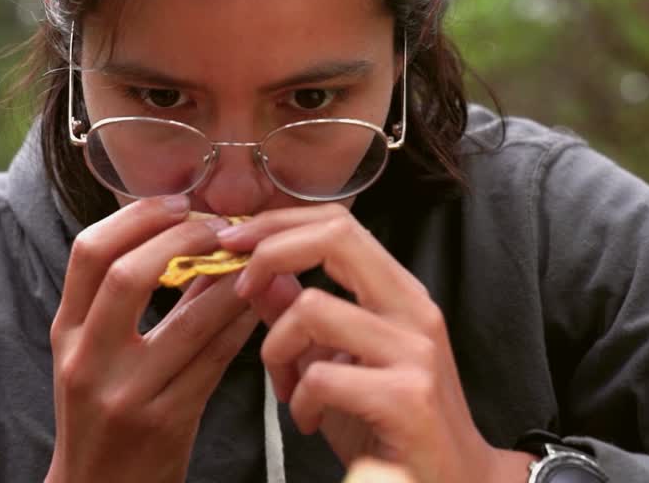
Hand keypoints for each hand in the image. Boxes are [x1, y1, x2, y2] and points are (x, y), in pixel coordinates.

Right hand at [46, 196, 259, 482]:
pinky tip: (258, 303)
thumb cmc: (103, 414)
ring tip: (253, 258)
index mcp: (66, 333)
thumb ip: (127, 300)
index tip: (177, 202)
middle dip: (181, 238)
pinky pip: (216, 359)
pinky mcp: (167, 422)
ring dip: (229, 280)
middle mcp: (87, 360)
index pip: (88, 253)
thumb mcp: (95, 354)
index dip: (136, 216)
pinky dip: (241, 322)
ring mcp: (126, 394)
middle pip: (128, 274)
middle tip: (219, 227)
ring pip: (189, 319)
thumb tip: (186, 235)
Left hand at [220, 204, 534, 482]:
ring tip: (287, 388)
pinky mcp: (407, 398)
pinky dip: (299, 401)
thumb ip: (300, 317)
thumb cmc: (391, 426)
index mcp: (398, 294)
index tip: (233, 243)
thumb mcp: (337, 362)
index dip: (279, 222)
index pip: (338, 223)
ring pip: (312, 308)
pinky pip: (321, 375)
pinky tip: (309, 420)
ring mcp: (415, 351)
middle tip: (240, 288)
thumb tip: (260, 277)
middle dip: (270, 252)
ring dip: (276, 350)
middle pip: (334, 238)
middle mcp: (413, 311)